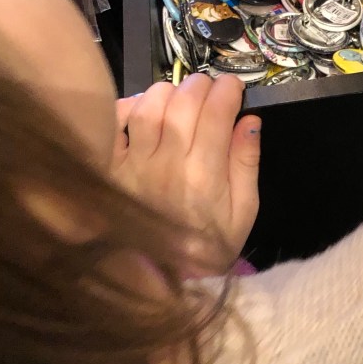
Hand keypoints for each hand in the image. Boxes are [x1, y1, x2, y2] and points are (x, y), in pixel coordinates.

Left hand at [113, 76, 260, 274]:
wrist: (162, 278)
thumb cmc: (208, 244)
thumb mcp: (243, 213)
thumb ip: (246, 165)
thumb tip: (250, 122)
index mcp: (205, 178)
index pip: (217, 115)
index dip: (228, 91)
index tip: (235, 86)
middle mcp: (167, 166)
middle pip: (182, 104)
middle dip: (201, 85)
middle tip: (209, 86)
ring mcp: (135, 166)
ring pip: (148, 107)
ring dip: (167, 91)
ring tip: (179, 96)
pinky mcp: (111, 169)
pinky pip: (114, 125)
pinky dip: (128, 107)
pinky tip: (144, 110)